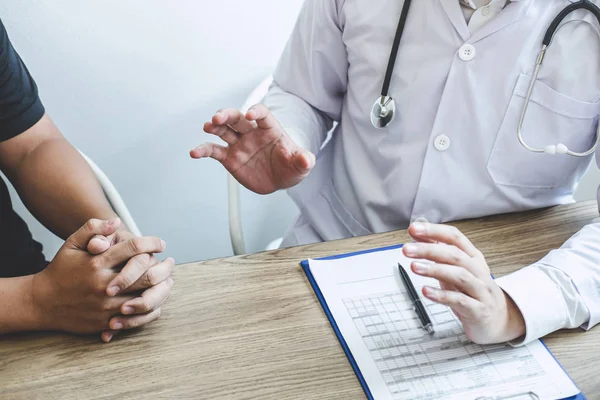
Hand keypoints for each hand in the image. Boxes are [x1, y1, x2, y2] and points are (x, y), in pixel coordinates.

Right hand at [31, 218, 167, 339]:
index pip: (134, 248)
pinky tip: (158, 299)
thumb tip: (117, 221)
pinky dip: (153, 308)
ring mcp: (106, 306)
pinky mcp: (106, 322)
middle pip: (147, 275)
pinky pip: (138, 318)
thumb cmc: (61, 270)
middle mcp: (103, 285)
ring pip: (147, 297)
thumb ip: (92, 229)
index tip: (161, 243)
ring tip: (168, 279)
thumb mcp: (71, 245)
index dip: (152, 243)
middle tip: (170, 261)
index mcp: (97, 263)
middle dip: (164, 266)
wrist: (42, 303)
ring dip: (163, 288)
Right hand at [190, 105, 315, 193]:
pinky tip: (194, 152)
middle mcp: (251, 133)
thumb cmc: (291, 166)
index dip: (256, 112)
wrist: (279, 178)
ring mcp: (239, 144)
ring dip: (214, 127)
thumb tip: (307, 160)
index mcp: (270, 129)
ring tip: (207, 127)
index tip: (249, 114)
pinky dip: (204, 150)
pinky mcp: (229, 157)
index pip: (262, 115)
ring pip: (224, 131)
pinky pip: (214, 151)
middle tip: (218, 117)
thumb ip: (303, 160)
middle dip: (227, 115)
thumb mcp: (301, 165)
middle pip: (237, 118)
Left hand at [402, 222, 525, 344]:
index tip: (414, 229)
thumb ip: (439, 254)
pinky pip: (460, 301)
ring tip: (414, 267)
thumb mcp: (457, 271)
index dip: (434, 231)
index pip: (455, 238)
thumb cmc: (474, 293)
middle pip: (455, 255)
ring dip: (435, 269)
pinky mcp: (478, 311)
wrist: (500, 321)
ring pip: (460, 276)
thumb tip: (419, 235)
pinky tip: (426, 292)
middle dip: (429, 250)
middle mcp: (479, 272)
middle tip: (407, 249)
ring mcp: (481, 292)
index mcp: (473, 258)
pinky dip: (441, 295)